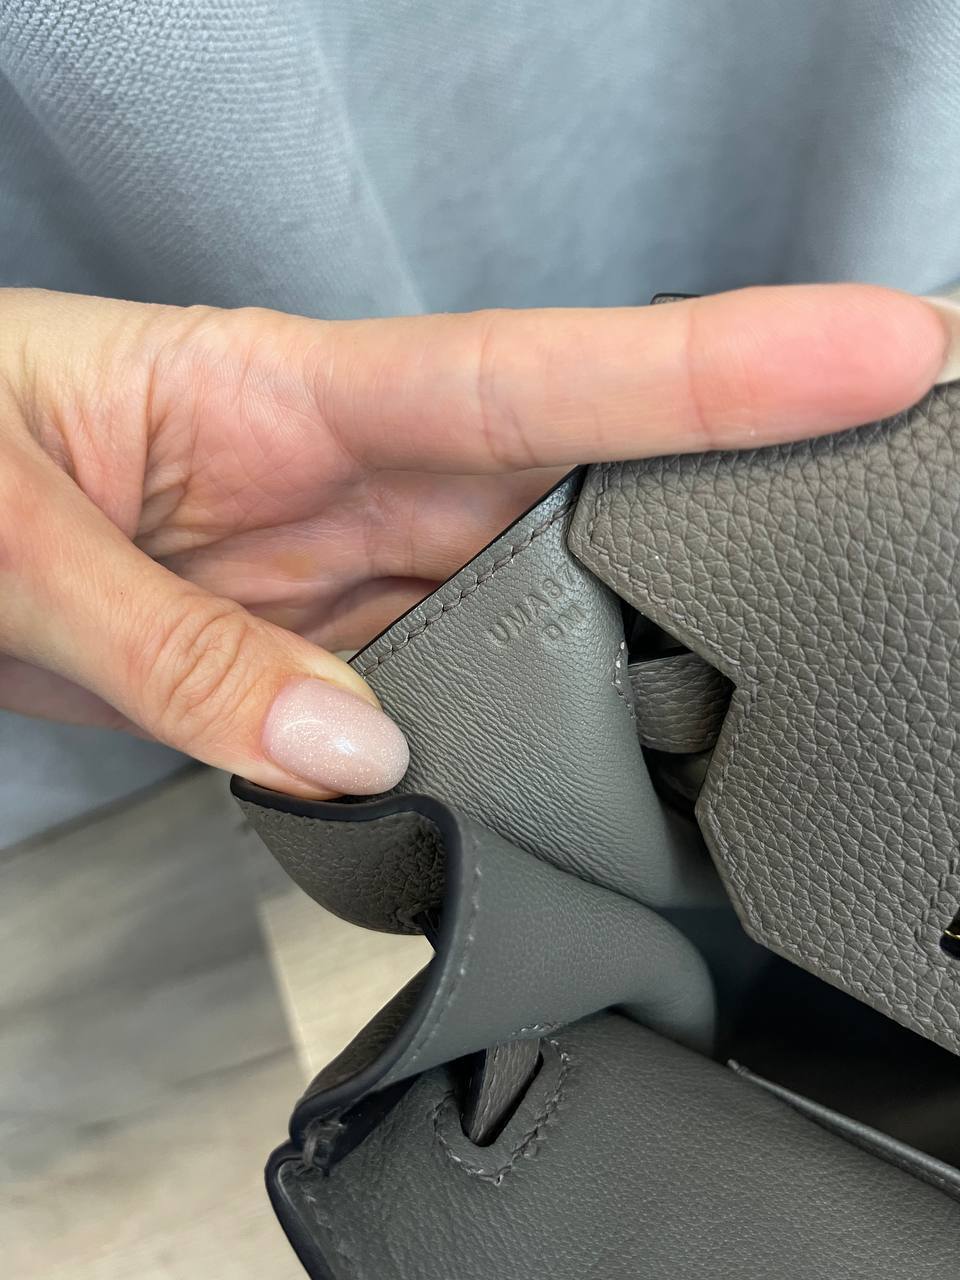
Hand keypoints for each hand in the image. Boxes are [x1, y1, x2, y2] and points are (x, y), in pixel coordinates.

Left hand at [0, 285, 954, 796]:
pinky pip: (447, 688)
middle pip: (587, 480)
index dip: (723, 367)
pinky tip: (566, 767)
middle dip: (752, 473)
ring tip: (774, 656)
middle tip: (903, 471)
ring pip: (532, 600)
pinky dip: (508, 735)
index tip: (879, 351)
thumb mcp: (21, 539)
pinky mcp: (314, 643)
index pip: (547, 374)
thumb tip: (352, 746)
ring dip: (634, 636)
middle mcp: (350, 476)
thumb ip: (188, 656)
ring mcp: (344, 567)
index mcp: (293, 393)